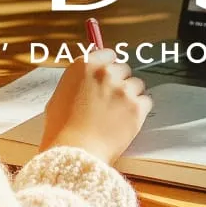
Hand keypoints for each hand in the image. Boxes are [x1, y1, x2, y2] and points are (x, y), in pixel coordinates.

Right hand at [39, 48, 151, 164]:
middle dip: (119, 82)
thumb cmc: (61, 130)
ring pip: (137, 84)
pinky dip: (140, 110)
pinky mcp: (137, 107)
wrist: (75, 152)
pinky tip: (127, 120)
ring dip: (131, 95)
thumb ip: (77, 83)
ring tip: (118, 113)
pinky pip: (146, 101)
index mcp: (85, 66)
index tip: (109, 75)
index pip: (108, 54)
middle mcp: (106, 73)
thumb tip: (87, 79)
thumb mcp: (59, 97)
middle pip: (124, 69)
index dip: (109, 66)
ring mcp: (123, 89)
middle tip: (111, 99)